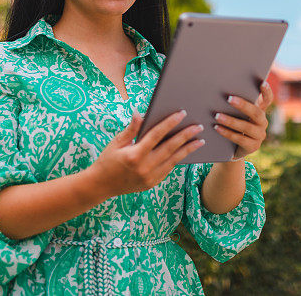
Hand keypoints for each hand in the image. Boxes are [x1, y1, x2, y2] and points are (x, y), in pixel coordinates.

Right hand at [89, 110, 204, 196]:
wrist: (100, 186)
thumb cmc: (106, 160)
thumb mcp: (116, 143)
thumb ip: (131, 129)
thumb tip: (141, 113)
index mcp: (134, 155)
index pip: (156, 135)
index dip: (170, 123)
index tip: (182, 113)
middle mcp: (144, 168)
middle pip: (170, 148)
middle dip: (186, 136)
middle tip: (198, 126)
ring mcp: (150, 178)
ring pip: (174, 160)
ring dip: (188, 149)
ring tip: (200, 140)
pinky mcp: (152, 183)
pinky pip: (169, 169)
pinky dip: (178, 159)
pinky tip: (185, 151)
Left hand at [214, 80, 273, 160]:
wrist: (233, 148)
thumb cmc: (233, 125)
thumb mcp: (236, 113)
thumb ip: (234, 104)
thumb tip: (219, 90)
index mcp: (260, 111)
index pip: (267, 100)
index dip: (267, 92)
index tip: (263, 83)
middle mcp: (263, 122)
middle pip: (256, 113)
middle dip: (243, 106)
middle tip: (229, 99)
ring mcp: (260, 135)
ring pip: (247, 127)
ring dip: (230, 121)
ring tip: (217, 116)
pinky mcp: (253, 146)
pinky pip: (240, 139)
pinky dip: (227, 133)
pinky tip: (217, 128)